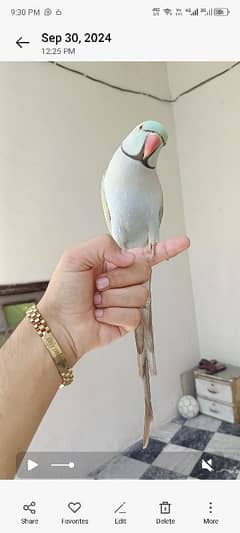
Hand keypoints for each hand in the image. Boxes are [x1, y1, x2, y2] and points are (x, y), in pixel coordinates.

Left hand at [38, 234, 189, 366]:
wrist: (59, 324)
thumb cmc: (64, 291)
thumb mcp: (76, 257)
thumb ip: (104, 246)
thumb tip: (129, 257)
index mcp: (114, 262)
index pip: (146, 254)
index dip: (166, 248)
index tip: (184, 242)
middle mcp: (124, 281)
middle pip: (143, 272)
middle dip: (118, 277)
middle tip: (97, 284)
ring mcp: (127, 301)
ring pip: (140, 294)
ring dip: (113, 298)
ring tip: (96, 302)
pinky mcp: (128, 321)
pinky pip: (134, 314)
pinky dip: (114, 314)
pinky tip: (101, 315)